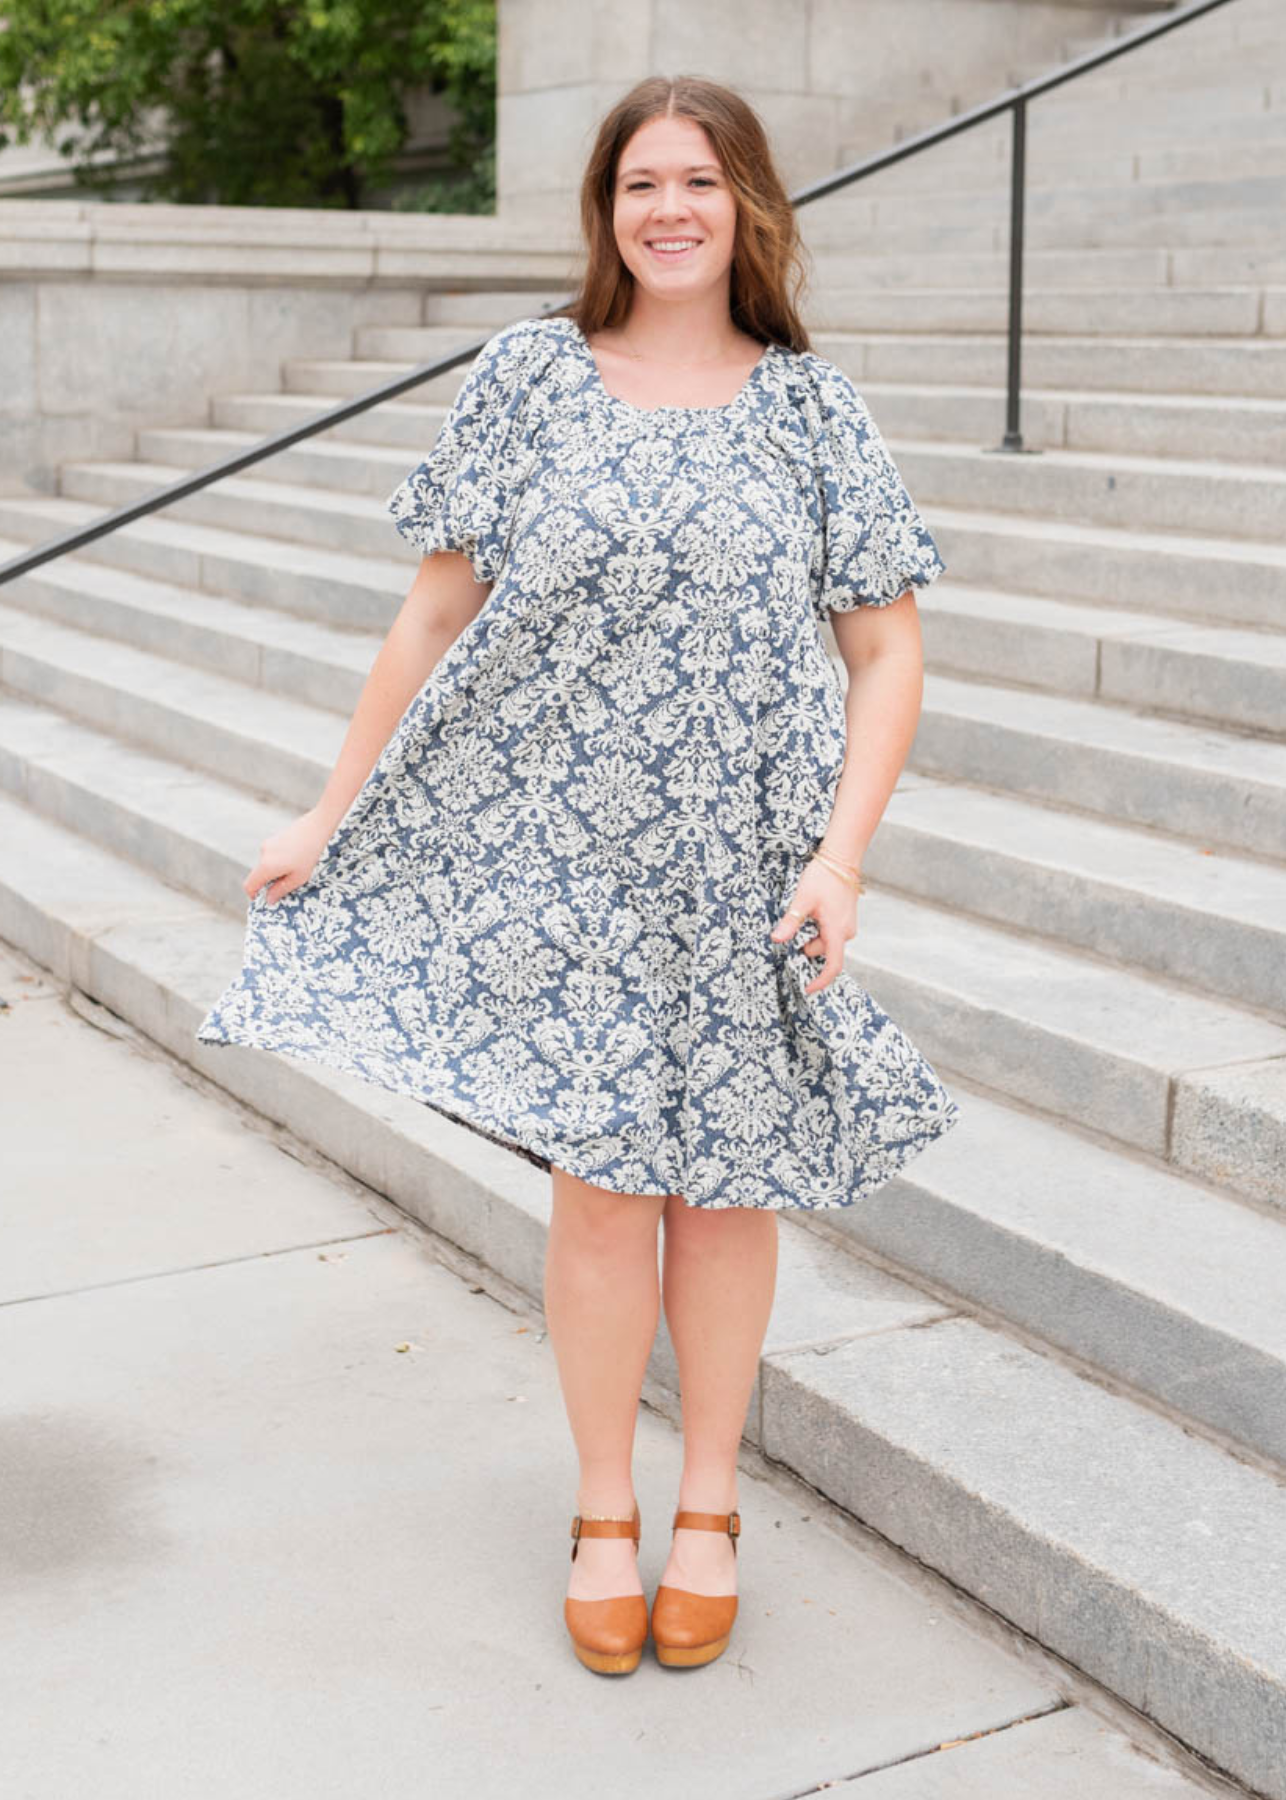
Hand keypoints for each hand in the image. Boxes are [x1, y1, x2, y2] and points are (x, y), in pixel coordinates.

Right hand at [243, 805, 334, 906]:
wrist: (319, 826)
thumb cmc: (311, 853)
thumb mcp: (299, 877)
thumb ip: (281, 889)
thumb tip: (269, 900)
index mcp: (266, 865)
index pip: (249, 885)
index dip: (254, 895)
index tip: (265, 899)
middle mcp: (263, 853)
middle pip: (258, 875)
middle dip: (270, 882)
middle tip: (289, 884)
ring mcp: (268, 844)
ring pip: (267, 864)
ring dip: (277, 871)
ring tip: (298, 868)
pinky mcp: (275, 838)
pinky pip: (273, 855)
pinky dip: (280, 861)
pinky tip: (298, 857)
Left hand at [769, 860, 859, 995]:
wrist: (842, 858)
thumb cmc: (823, 877)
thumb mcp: (802, 899)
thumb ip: (791, 922)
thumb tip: (777, 940)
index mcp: (837, 931)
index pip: (832, 965)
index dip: (820, 981)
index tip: (807, 988)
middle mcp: (846, 932)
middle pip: (821, 951)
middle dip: (805, 944)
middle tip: (794, 922)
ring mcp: (847, 926)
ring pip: (824, 941)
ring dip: (810, 934)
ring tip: (805, 913)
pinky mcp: (845, 920)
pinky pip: (829, 933)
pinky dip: (817, 928)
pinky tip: (812, 912)